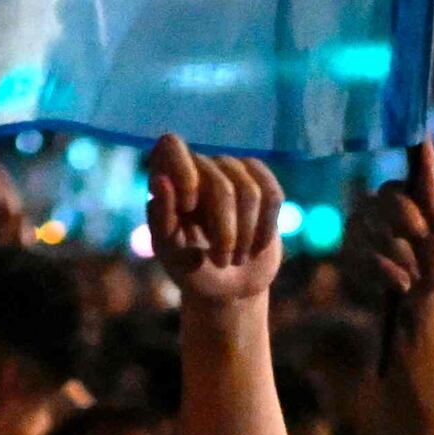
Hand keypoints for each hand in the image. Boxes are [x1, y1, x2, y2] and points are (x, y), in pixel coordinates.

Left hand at [146, 135, 283, 311]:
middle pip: (220, 184)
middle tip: (221, 261)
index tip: (189, 207)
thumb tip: (160, 180)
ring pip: (250, 191)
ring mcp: (232, 171)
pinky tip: (255, 247)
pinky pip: (273, 195)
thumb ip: (161, 219)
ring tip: (235, 258)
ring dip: (246, 234)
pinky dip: (266, 228)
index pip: (171, 146)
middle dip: (225, 230)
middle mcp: (198, 167)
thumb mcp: (171, 254)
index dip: (184, 172)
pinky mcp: (261, 183)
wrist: (227, 288)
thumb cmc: (191, 272)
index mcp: (167, 179)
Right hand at [359, 139, 433, 310]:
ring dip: (402, 260)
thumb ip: (433, 192)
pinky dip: (387, 275)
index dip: (411, 198)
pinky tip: (400, 282)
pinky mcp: (347, 250)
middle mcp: (376, 201)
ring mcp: (357, 225)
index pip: (401, 181)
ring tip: (415, 273)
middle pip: (386, 203)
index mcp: (402, 191)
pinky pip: (363, 258)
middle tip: (423, 248)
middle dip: (410, 233)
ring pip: (374, 234)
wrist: (422, 296)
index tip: (420, 216)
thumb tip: (424, 136)